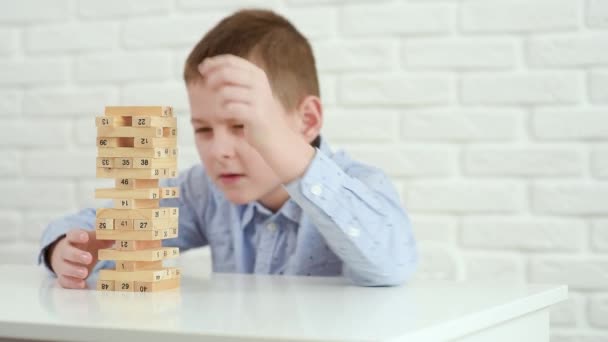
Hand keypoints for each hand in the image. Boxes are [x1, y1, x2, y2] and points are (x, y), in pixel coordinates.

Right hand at [49, 229, 113, 288]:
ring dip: (74, 271)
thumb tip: (123, 235)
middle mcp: (65, 251)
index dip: (78, 235)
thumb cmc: (88, 245)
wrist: (71, 257)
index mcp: (73, 239)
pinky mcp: (63, 277)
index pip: (72, 235)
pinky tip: (82, 285)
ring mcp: (62, 265)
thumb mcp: (98, 240)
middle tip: (89, 259)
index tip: (86, 237)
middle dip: (77, 255)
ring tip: (85, 273)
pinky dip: (72, 283)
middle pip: (66, 252)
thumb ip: (108, 237)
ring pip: (64, 268)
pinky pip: (64, 281)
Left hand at [198, 54, 314, 181]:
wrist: (274, 136)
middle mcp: (259, 83)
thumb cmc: (255, 112)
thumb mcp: (247, 89)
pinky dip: (223, 113)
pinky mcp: (255, 115)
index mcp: (257, 74)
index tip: (202, 69)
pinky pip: (229, 109)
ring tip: (223, 108)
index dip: (213, 63)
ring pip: (225, 92)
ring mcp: (258, 99)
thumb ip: (230, 76)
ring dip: (218, 101)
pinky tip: (227, 117)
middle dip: (212, 79)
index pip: (230, 60)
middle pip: (226, 73)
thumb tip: (205, 64)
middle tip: (207, 87)